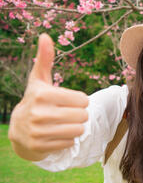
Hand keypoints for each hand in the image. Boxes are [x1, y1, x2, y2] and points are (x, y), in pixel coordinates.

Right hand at [8, 34, 88, 160]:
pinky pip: (70, 143)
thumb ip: (45, 59)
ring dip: (76, 128)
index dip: (80, 101)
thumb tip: (45, 35)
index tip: (69, 101)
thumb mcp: (39, 80)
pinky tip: (56, 135)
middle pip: (83, 116)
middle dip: (79, 115)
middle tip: (67, 114)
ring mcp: (38, 132)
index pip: (82, 100)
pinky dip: (67, 140)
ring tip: (64, 124)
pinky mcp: (40, 147)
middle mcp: (39, 113)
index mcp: (43, 94)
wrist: (18, 129)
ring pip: (78, 130)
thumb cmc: (36, 100)